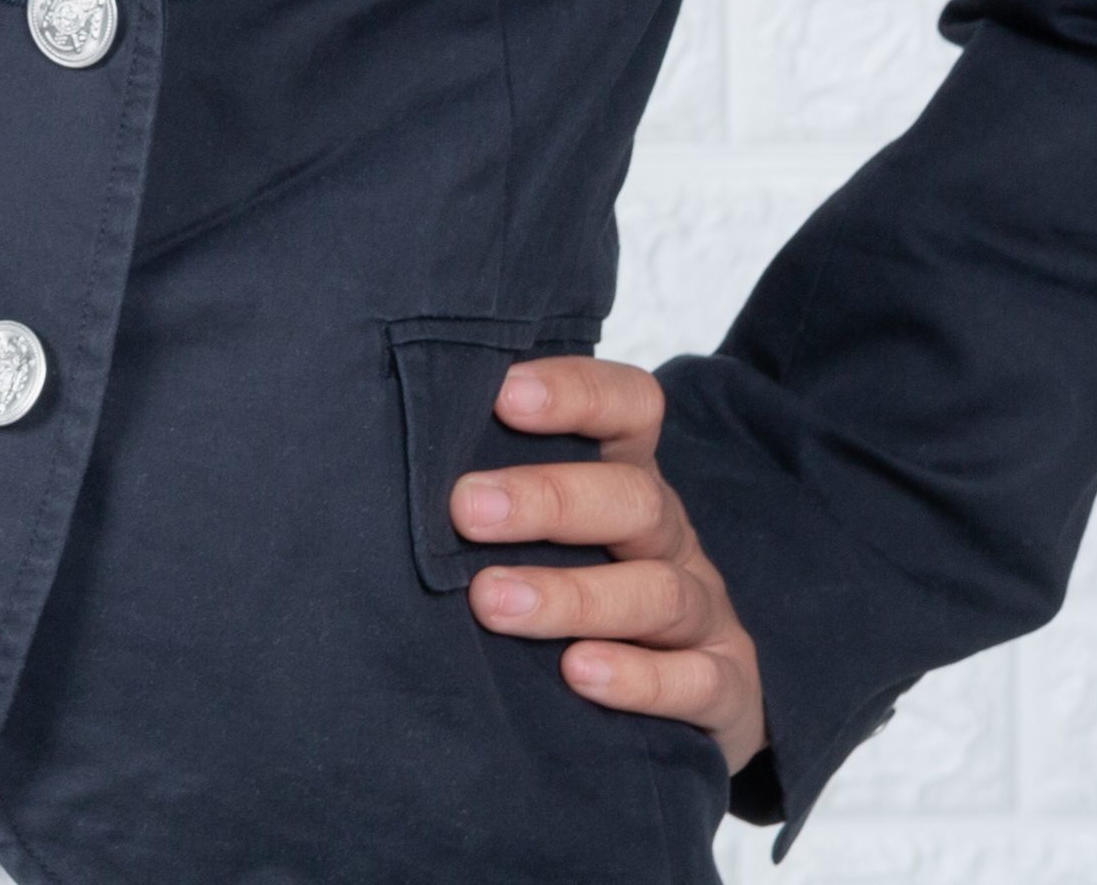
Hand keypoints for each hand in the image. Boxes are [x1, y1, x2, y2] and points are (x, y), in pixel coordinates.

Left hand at [453, 353, 767, 787]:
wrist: (680, 702)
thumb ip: (490, 499)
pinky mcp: (726, 689)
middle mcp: (669, 539)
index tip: (502, 394)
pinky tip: (578, 674)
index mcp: (625, 481)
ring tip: (492, 603)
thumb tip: (370, 465)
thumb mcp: (541, 538)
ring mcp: (703, 613)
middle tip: (465, 508)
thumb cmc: (576, 594)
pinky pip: (696, 681)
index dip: (577, 393)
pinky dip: (640, 679)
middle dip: (549, 499)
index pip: (628, 410)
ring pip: (656, 591)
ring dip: (572, 594)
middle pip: (632, 498)